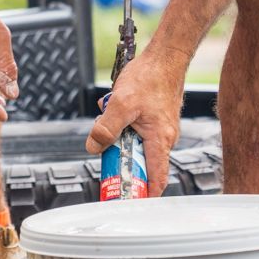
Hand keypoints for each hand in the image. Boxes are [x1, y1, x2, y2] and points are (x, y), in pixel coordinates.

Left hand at [84, 53, 186, 196]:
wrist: (165, 57)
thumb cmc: (150, 77)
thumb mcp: (120, 104)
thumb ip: (106, 129)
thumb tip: (93, 148)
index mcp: (160, 140)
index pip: (157, 179)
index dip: (144, 195)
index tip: (128, 201)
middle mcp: (164, 138)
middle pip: (142, 164)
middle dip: (122, 160)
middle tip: (106, 156)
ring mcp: (160, 129)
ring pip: (136, 145)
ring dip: (120, 138)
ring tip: (110, 119)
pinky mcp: (154, 120)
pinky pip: (136, 131)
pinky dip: (124, 125)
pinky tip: (115, 109)